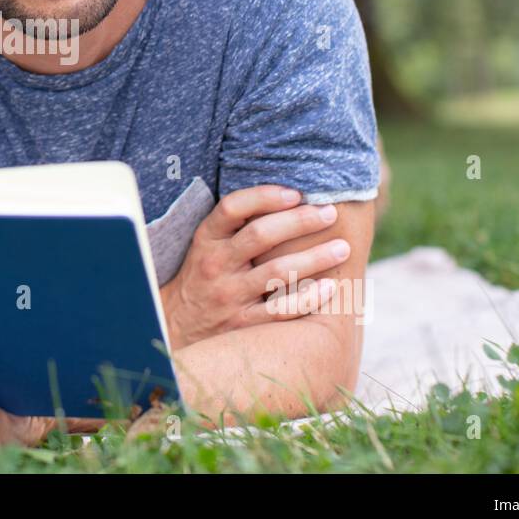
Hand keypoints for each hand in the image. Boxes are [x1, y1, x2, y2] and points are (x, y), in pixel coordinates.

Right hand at [159, 185, 350, 348]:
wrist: (176, 326)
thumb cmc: (203, 276)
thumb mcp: (205, 245)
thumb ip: (235, 225)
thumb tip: (286, 196)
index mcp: (206, 239)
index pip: (232, 208)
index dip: (264, 196)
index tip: (295, 192)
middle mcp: (216, 264)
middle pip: (260, 235)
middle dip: (300, 221)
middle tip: (330, 213)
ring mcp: (229, 296)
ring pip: (277, 272)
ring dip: (314, 258)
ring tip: (342, 247)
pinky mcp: (242, 324)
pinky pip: (280, 311)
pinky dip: (308, 298)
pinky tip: (330, 287)